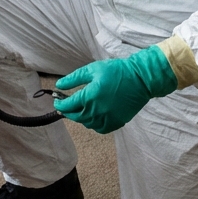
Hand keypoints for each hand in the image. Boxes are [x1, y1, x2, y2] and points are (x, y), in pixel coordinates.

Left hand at [52, 47, 177, 133]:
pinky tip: (93, 117)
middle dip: (67, 112)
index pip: (68, 105)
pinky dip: (93, 124)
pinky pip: (100, 129)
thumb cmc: (116, 71)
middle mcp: (97, 111)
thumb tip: (59, 85)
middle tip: (64, 107)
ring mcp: (107, 118)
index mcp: (89, 97)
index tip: (57, 100)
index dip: (60, 103)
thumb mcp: (92, 69)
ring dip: (80, 118)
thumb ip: (74, 78)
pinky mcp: (117, 122)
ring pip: (87, 124)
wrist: (140, 80)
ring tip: (79, 110)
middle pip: (76, 116)